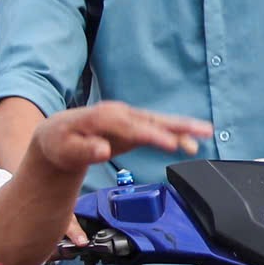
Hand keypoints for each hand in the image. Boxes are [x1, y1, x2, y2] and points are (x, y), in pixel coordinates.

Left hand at [30, 102, 210, 175]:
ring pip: (159, 122)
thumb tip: (103, 149)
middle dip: (179, 125)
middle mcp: (120, 113)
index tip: (173, 145)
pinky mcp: (132, 126)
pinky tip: (189, 141)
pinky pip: (157, 128)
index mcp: (104, 117)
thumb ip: (84, 151)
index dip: (154, 136)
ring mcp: (128, 118)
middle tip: (203, 131)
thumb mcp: (64, 150)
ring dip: (183, 127)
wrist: (57, 133)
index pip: (133, 128)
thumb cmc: (60, 142)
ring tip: (206, 133)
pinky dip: (174, 132)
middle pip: (154, 119)